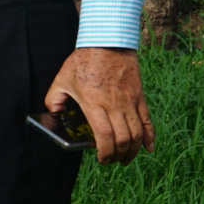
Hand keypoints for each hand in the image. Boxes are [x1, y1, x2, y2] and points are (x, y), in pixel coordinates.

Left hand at [44, 47, 154, 164]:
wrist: (108, 42)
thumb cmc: (83, 61)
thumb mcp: (62, 78)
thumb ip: (55, 99)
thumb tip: (54, 114)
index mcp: (94, 103)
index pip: (105, 135)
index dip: (105, 152)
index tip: (101, 159)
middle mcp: (115, 105)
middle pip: (123, 139)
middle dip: (118, 155)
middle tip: (111, 161)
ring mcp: (129, 102)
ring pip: (137, 133)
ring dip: (132, 150)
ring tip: (125, 159)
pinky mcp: (139, 97)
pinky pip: (148, 121)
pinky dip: (150, 137)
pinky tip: (148, 148)